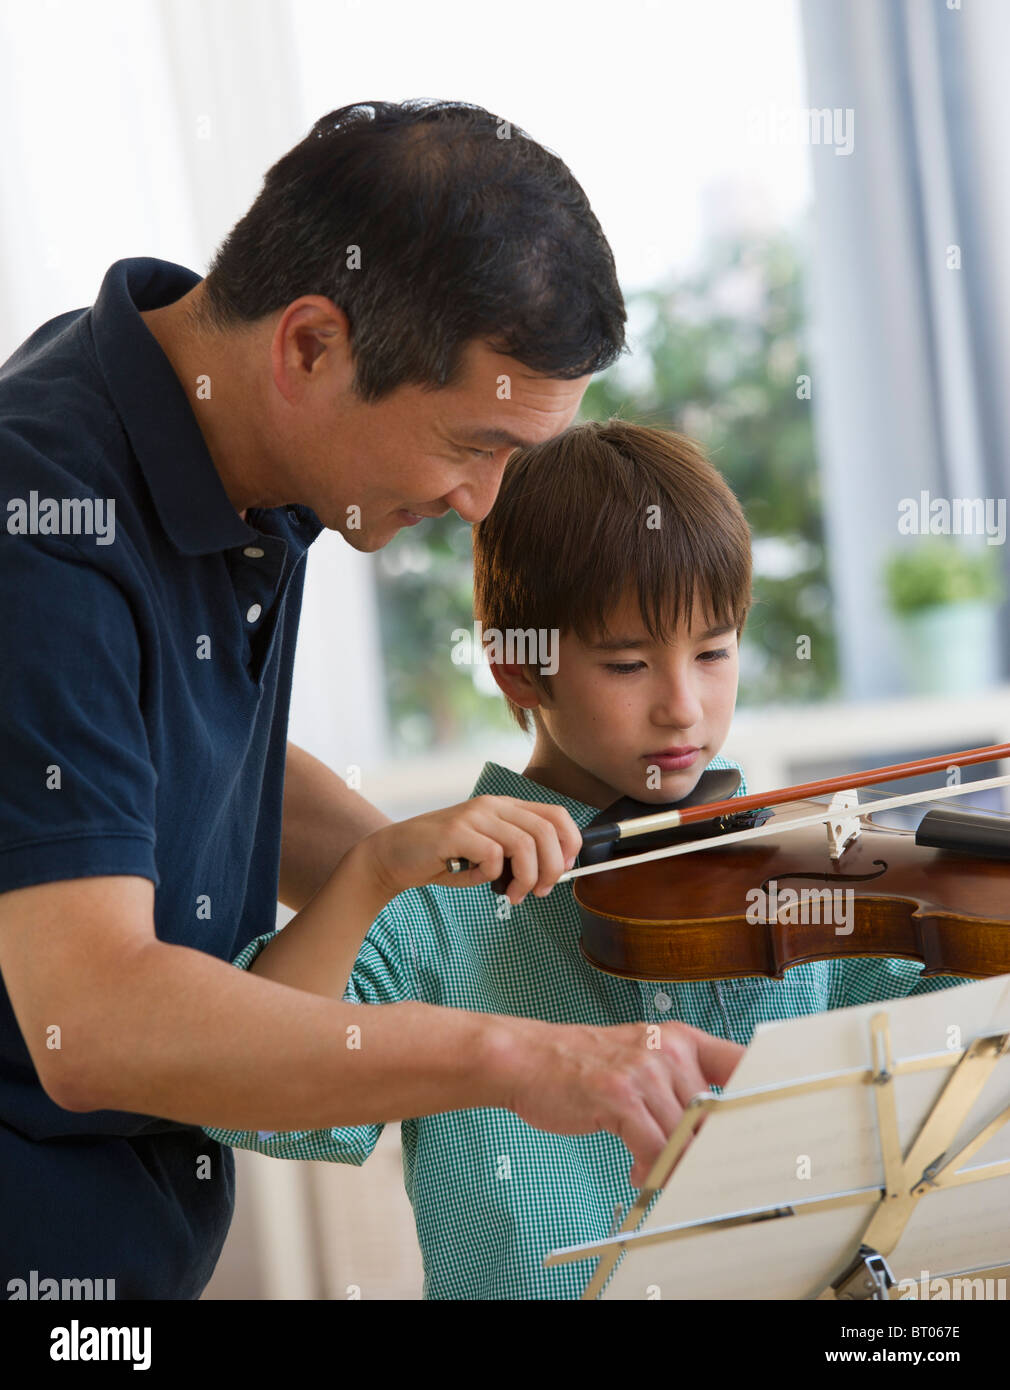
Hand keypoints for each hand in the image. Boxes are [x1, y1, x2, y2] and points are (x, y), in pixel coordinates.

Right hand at [357, 795, 582, 905]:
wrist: (393, 856)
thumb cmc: (444, 859)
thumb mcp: (488, 854)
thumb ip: (517, 855)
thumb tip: (555, 873)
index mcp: (504, 807)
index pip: (555, 815)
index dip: (569, 843)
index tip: (563, 871)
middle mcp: (492, 806)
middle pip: (545, 831)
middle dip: (552, 868)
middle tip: (540, 892)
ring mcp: (473, 816)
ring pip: (524, 844)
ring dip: (526, 878)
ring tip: (513, 895)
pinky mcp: (454, 832)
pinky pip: (491, 856)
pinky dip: (490, 876)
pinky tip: (474, 879)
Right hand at [496, 1017, 744, 1187]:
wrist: (527, 1058)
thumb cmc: (583, 1065)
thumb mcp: (640, 1060)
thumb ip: (679, 1088)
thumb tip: (714, 1134)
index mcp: (680, 1039)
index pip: (741, 1063)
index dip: (762, 1096)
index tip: (774, 1128)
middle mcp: (667, 1050)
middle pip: (713, 1114)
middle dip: (706, 1150)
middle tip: (701, 1173)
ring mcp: (644, 1071)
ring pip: (684, 1136)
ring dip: (672, 1164)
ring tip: (653, 1169)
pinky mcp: (619, 1096)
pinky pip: (654, 1148)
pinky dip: (649, 1169)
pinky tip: (637, 1170)